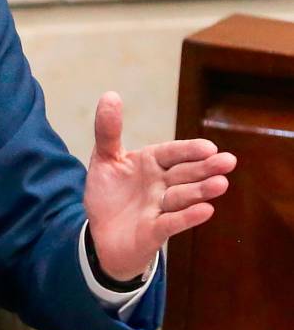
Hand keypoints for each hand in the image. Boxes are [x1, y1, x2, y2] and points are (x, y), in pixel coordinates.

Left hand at [83, 91, 235, 282]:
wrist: (102, 234)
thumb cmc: (109, 194)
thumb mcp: (104, 159)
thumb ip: (108, 131)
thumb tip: (110, 94)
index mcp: (152, 164)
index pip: (172, 153)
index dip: (189, 151)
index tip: (207, 147)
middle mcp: (161, 185)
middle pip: (184, 174)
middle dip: (204, 168)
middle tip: (227, 161)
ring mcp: (160, 208)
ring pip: (182, 197)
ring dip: (200, 191)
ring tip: (220, 184)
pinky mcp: (155, 231)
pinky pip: (172, 223)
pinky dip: (188, 217)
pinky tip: (206, 210)